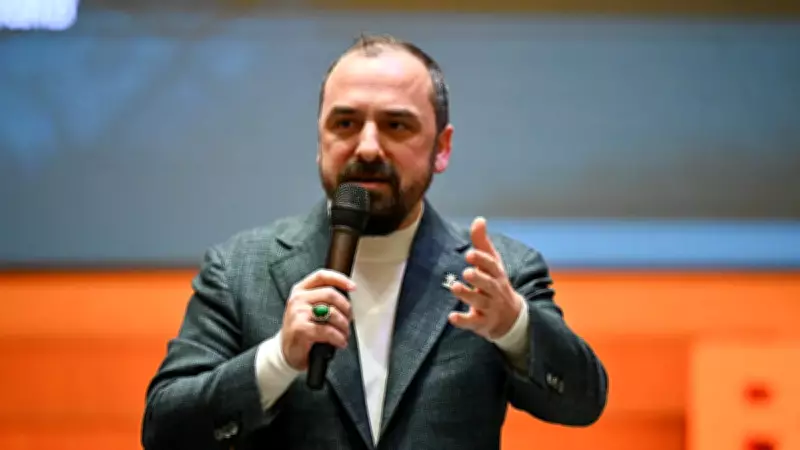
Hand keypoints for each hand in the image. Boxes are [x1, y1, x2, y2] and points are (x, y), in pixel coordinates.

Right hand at [281, 269, 355, 370]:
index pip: (322, 276)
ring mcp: (298, 313)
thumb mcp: (308, 308)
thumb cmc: (301, 329)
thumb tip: (347, 298)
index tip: (352, 287)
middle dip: (346, 308)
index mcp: (300, 290)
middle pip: (331, 294)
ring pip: (332, 312)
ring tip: (344, 333)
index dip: (340, 279)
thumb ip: (323, 298)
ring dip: (344, 325)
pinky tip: (339, 341)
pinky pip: (328, 330)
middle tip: (349, 319)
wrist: (287, 351)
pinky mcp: (301, 329)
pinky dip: (338, 338)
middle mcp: (298, 299)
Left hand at [448, 217, 522, 339]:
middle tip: (466, 272)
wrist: (512, 318)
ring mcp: (490, 308)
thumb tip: (479, 219)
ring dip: (467, 295)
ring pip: (480, 302)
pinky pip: (473, 322)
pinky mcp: (482, 323)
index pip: (492, 266)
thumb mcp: (492, 264)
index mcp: (497, 275)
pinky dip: (463, 320)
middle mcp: (495, 291)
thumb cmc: (496, 284)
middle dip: (478, 278)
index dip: (482, 260)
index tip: (469, 253)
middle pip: (488, 285)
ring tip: (455, 287)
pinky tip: (452, 317)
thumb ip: (482, 243)